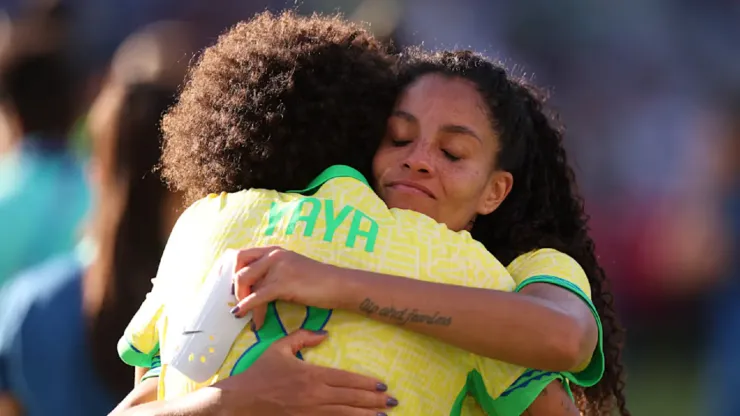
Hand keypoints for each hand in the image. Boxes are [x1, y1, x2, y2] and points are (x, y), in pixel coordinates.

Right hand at [214, 329, 397, 415]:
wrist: (239, 401)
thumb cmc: (259, 373)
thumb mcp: (279, 348)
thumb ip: (302, 337)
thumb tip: (325, 333)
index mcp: (311, 375)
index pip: (346, 379)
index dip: (367, 384)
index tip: (383, 386)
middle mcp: (314, 395)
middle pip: (351, 399)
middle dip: (374, 401)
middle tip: (394, 402)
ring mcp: (309, 413)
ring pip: (344, 415)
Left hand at [229, 247, 340, 327]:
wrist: (338, 285)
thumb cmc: (317, 282)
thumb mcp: (291, 271)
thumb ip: (272, 274)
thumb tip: (253, 290)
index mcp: (274, 251)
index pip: (242, 254)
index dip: (230, 270)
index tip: (228, 288)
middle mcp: (274, 255)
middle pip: (239, 265)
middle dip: (233, 286)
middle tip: (237, 301)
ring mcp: (278, 267)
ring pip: (246, 281)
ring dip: (242, 300)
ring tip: (245, 315)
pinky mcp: (283, 283)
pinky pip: (258, 296)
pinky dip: (248, 308)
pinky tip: (248, 318)